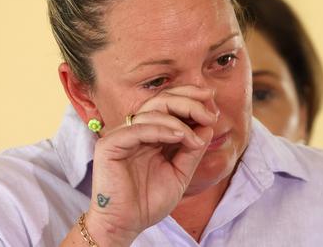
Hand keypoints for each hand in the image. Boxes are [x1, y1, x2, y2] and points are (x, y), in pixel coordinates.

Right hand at [85, 86, 217, 244]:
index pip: (168, 104)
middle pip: (161, 101)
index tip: (212, 101)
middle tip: (209, 114)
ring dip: (179, 119)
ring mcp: (121, 135)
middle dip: (188, 102)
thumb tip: (208, 125)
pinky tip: (180, 136)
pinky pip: (138, 129)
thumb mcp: (180, 173)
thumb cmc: (149, 201)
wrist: (127, 225)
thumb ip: (192, 150)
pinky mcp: (109, 145)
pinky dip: (161, 129)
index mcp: (150, 133)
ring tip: (196, 137)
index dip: (190, 98)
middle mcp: (135, 129)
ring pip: (151, 111)